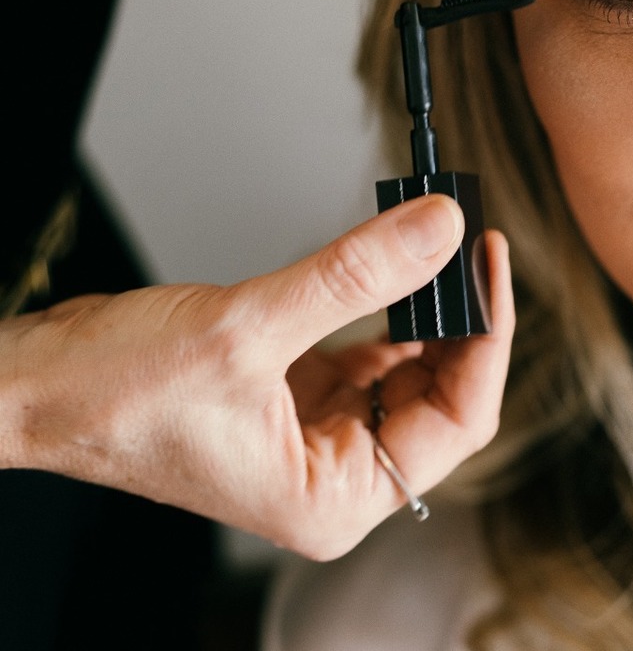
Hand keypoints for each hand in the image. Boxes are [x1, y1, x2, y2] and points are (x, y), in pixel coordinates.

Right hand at [1, 195, 512, 559]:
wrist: (36, 387)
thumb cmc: (112, 395)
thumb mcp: (248, 329)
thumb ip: (354, 277)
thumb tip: (439, 230)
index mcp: (334, 498)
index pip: (459, 421)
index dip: (488, 338)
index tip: (490, 265)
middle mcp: (335, 477)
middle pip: (441, 396)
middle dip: (459, 320)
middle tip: (468, 244)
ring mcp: (319, 437)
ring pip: (408, 371)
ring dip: (424, 310)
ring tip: (437, 246)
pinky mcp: (298, 400)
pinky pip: (368, 355)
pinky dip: (383, 312)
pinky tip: (392, 273)